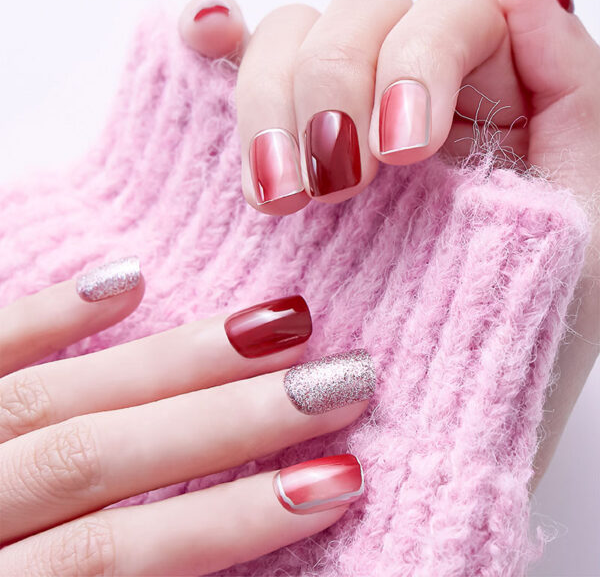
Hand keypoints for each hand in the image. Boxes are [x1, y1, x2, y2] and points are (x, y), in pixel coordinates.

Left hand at [0, 258, 373, 574]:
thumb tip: (201, 557)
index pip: (125, 555)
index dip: (235, 520)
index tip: (337, 480)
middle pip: (105, 456)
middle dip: (234, 421)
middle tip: (337, 381)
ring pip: (58, 396)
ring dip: (173, 359)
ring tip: (276, 322)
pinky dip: (44, 314)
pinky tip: (127, 279)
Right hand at [179, 0, 599, 485]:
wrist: (443, 426)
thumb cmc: (524, 341)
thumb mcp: (586, 227)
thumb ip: (577, 99)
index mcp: (484, 106)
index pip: (447, 14)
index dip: (417, 61)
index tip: (403, 154)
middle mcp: (399, 104)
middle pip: (355, 17)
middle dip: (332, 91)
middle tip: (334, 187)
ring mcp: (329, 128)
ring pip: (285, 44)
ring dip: (267, 98)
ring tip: (278, 196)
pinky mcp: (273, 161)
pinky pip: (230, 72)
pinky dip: (211, 45)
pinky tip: (202, 39)